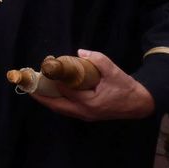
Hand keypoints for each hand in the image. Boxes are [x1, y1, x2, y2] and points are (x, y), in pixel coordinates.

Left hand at [33, 49, 153, 120]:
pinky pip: (66, 109)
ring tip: (35, 90)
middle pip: (57, 106)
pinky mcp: (86, 115)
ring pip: (60, 109)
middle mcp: (85, 112)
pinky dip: (56, 102)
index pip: (66, 91)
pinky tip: (50, 94)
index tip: (46, 69)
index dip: (54, 80)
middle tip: (29, 86)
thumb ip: (98, 60)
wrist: (139, 103)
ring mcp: (85, 115)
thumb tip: (80, 52)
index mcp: (90, 102)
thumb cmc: (126, 87)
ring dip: (47, 100)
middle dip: (42, 97)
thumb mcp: (114, 71)